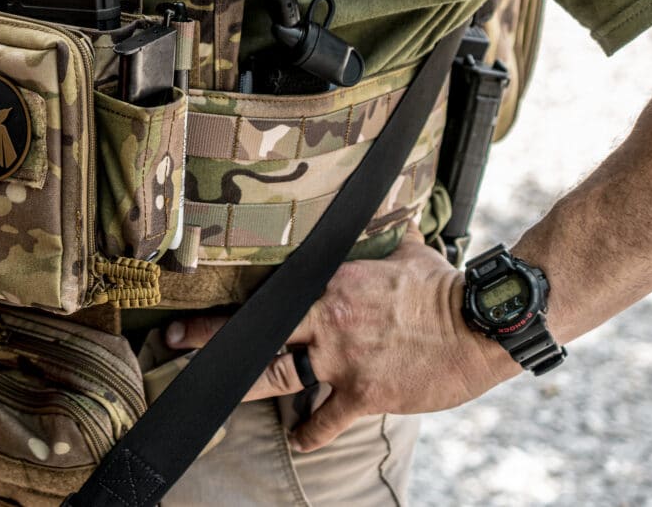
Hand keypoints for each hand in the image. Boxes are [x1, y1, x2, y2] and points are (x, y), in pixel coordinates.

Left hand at [164, 229, 520, 451]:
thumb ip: (385, 237)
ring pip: (278, 375)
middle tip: (172, 342)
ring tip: (217, 393)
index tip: (195, 299)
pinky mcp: (363, 393)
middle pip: (255, 328)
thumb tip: (388, 210)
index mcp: (330, 280)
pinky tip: (300, 441)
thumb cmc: (444, 287)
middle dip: (209, 337)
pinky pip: (323, 419)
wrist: (479, 326)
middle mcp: (325, 317)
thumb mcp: (408, 251)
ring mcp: (341, 358)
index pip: (270, 289)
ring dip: (246, 386)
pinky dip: (309, 432)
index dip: (230, 297)